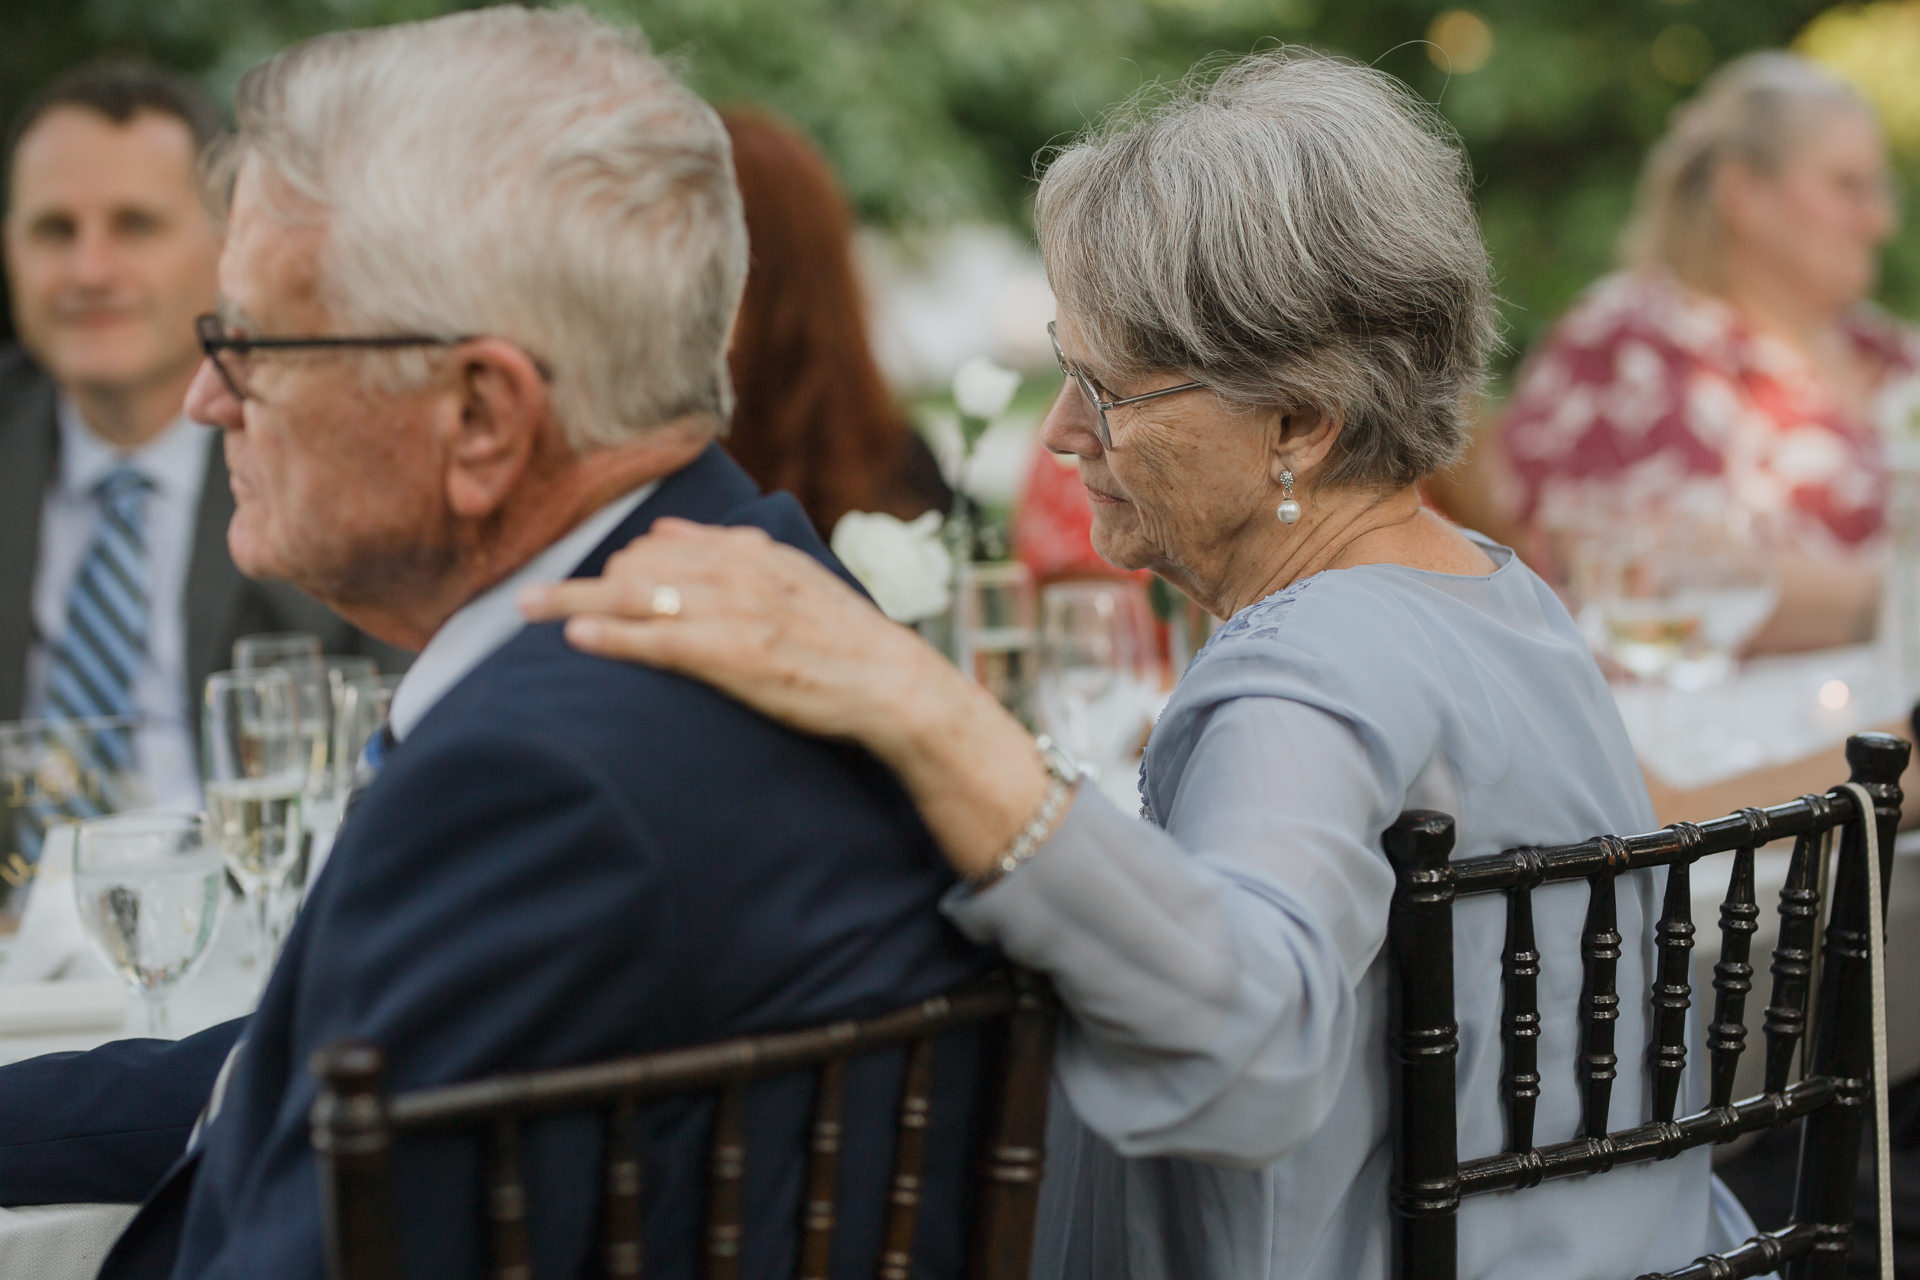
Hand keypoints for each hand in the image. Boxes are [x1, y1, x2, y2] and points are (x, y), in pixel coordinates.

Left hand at [520, 517, 949, 753]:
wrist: (891, 681)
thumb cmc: (841, 640)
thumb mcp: (790, 579)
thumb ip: (728, 551)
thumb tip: (663, 530)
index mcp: (750, 552)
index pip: (660, 543)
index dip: (616, 564)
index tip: (582, 582)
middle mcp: (738, 573)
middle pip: (636, 564)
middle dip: (584, 582)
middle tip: (537, 602)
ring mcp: (735, 613)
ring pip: (636, 596)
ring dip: (574, 601)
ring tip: (525, 608)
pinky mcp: (735, 656)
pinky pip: (660, 640)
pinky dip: (614, 636)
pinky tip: (576, 638)